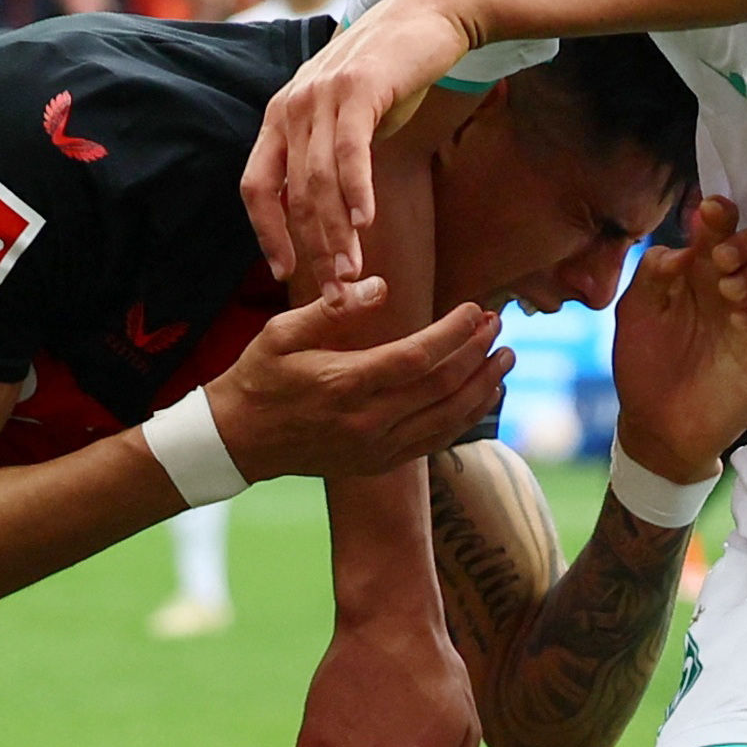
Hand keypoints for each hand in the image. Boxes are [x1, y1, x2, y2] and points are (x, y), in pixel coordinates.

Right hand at [203, 278, 512, 479]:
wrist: (240, 439)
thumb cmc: (260, 377)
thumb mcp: (281, 332)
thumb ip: (332, 307)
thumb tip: (380, 285)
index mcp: (343, 384)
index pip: (417, 357)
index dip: (454, 334)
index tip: (475, 310)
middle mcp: (366, 421)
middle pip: (442, 387)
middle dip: (477, 353)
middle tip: (500, 324)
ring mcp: (376, 447)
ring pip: (448, 417)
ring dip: (483, 386)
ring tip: (506, 356)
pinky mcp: (381, 462)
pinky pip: (437, 441)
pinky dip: (467, 416)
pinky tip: (484, 393)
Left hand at [243, 0, 482, 287]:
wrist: (430, 15)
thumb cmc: (392, 74)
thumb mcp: (347, 117)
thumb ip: (328, 156)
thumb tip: (327, 213)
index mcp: (280, 117)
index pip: (255, 187)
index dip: (267, 235)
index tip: (285, 274)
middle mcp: (291, 106)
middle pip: (292, 195)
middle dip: (313, 250)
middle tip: (333, 294)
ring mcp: (321, 95)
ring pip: (319, 182)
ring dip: (336, 235)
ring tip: (353, 274)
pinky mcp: (357, 88)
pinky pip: (350, 153)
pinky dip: (356, 193)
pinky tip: (367, 225)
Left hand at [608, 195, 746, 484]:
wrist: (658, 427)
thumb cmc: (645, 365)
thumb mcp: (636, 311)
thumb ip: (654, 272)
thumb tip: (685, 247)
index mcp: (698, 271)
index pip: (718, 230)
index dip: (720, 214)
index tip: (711, 210)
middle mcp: (730, 286)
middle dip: (746, 240)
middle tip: (720, 258)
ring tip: (728, 290)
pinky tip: (741, 318)